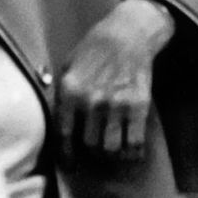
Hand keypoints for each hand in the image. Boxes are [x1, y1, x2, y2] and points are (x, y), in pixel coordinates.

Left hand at [54, 0, 176, 158]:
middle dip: (91, 150)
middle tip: (94, 148)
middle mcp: (92, 101)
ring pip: (111, 148)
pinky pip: (135, 142)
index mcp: (70, 90)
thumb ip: (62, 95)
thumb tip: (58, 123)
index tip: (70, 163)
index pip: (64, 134)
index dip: (66, 154)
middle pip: (90, 144)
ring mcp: (117, 104)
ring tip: (111, 150)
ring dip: (111, 153)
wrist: (127, 34)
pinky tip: (130, 152)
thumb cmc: (94, 49)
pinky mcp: (138, 106)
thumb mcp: (68, 66)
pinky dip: (133, 153)